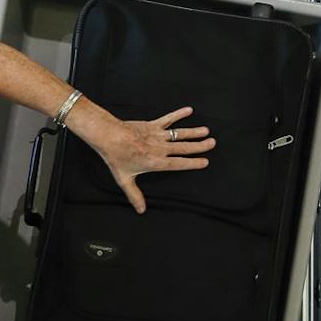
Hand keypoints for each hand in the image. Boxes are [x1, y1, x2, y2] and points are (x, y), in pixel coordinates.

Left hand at [94, 105, 214, 214]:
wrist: (108, 136)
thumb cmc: (116, 157)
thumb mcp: (125, 179)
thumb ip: (135, 195)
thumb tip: (141, 210)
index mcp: (156, 162)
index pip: (179, 163)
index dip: (193, 162)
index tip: (205, 161)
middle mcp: (160, 148)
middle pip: (184, 147)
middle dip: (199, 146)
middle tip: (213, 143)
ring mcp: (157, 135)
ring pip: (179, 133)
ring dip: (193, 132)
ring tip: (206, 131)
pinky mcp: (152, 125)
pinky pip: (168, 119)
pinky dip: (178, 114)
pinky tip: (189, 110)